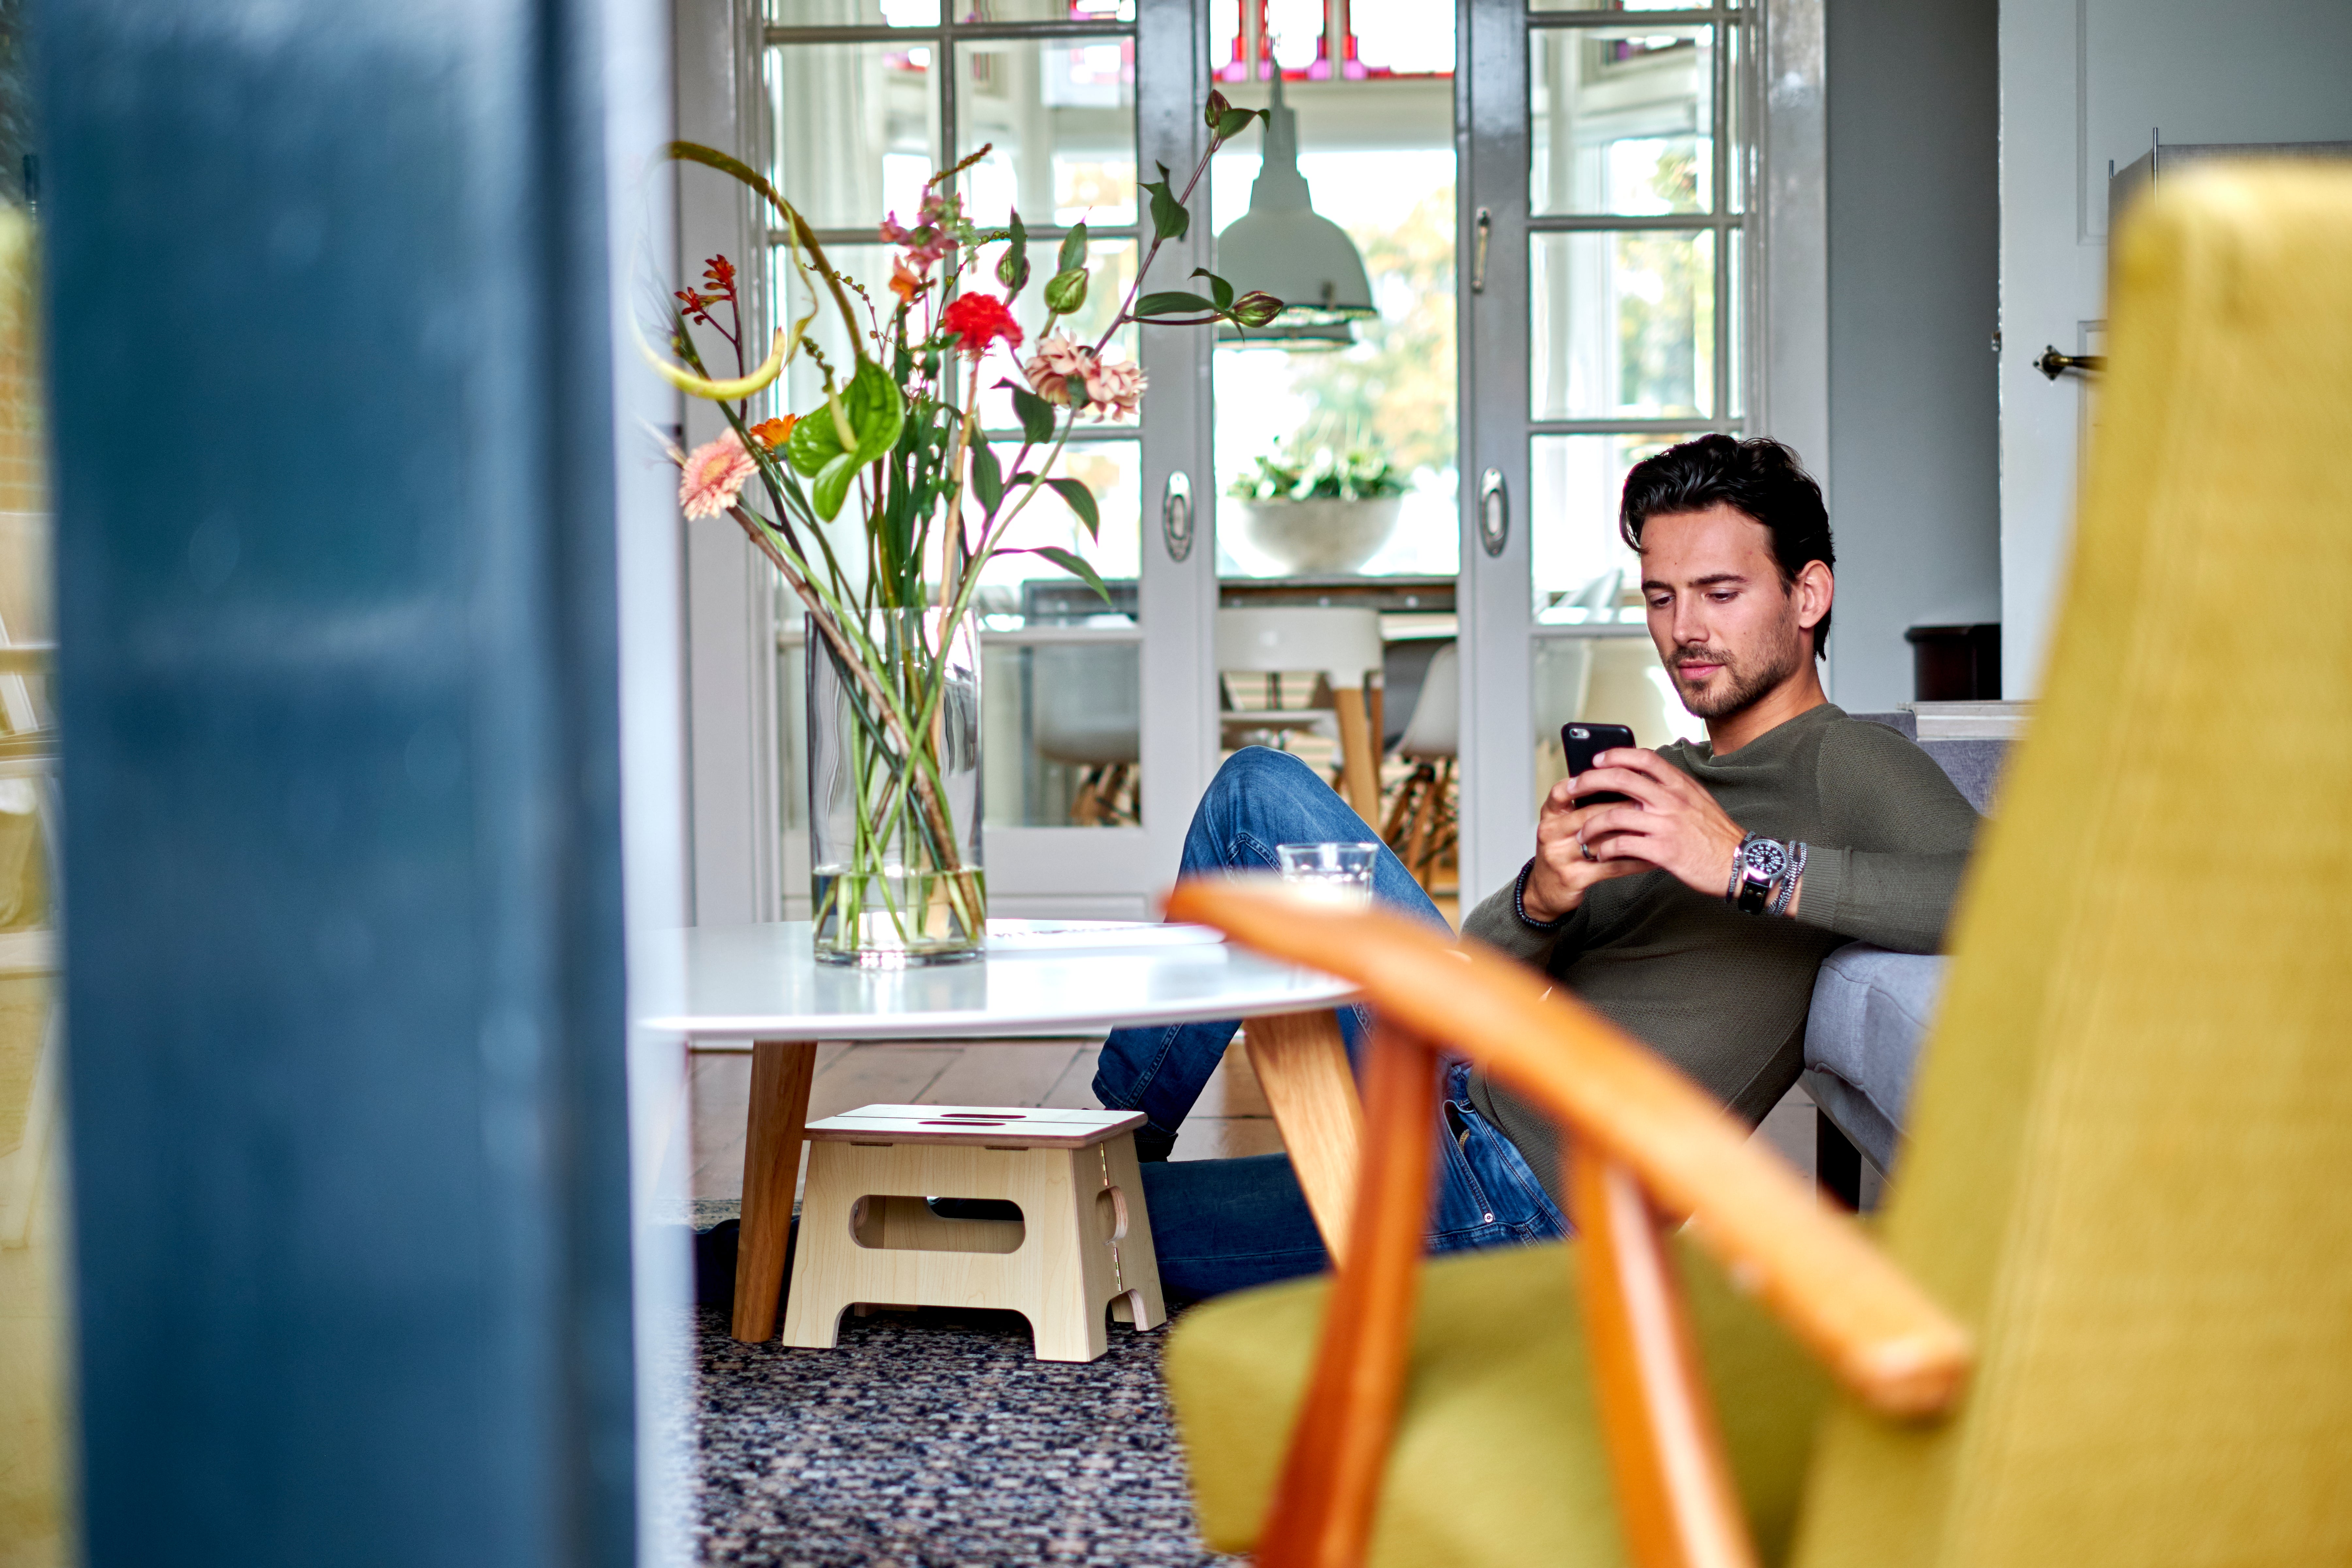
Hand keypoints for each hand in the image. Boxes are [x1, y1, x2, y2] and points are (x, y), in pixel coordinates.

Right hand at [1521, 775, 1650, 922]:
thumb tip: (1622, 785)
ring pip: (1601, 840)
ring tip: (1655, 827)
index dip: (1585, 782)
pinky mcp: (1573, 877)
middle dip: (1621, 807)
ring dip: (1631, 834)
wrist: (1545, 889)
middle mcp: (1551, 833)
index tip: (1612, 774)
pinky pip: (1610, 866)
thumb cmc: (1562, 851)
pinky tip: (1650, 857)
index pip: (1561, 792)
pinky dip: (1634, 861)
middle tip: (1648, 801)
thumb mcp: (1563, 825)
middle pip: (1588, 814)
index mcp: (1550, 815)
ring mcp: (1560, 856)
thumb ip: (1583, 806)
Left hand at [1552, 748, 1748, 903]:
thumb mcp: (1698, 800)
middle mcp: (1672, 800)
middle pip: (1620, 779)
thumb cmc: (1715, 834)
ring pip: (1614, 815)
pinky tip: (1602, 854)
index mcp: (1680, 785)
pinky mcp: (1663, 851)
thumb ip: (1671, 789)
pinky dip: (1606, 849)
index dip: (1616, 755)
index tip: (1597, 760)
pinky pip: (1622, 845)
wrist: (1740, 864)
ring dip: (1590, 825)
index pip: (1643, 758)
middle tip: (1572, 789)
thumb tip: (1642, 780)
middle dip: (1588, 781)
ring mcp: (1666, 825)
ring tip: (1582, 834)